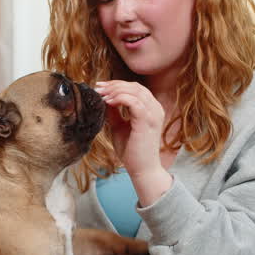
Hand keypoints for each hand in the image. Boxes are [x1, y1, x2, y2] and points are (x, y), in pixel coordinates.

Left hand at [95, 80, 172, 204]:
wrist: (142, 169)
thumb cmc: (132, 151)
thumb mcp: (119, 127)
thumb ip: (114, 112)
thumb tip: (104, 98)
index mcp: (152, 109)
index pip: (136, 88)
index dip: (117, 84)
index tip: (100, 86)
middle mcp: (156, 108)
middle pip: (135, 86)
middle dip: (114, 85)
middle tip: (98, 88)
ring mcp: (153, 114)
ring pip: (135, 91)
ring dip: (115, 90)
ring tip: (101, 95)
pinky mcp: (147, 121)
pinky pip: (133, 102)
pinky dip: (119, 98)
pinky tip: (108, 102)